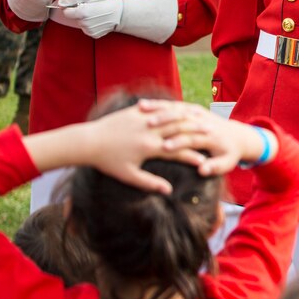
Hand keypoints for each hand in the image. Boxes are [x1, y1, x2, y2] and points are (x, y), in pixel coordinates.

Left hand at [25, 100, 206, 193]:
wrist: (87, 141)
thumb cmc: (107, 162)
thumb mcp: (129, 175)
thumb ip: (150, 182)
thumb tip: (168, 190)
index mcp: (149, 147)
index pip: (177, 150)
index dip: (193, 156)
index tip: (205, 161)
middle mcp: (149, 130)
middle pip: (179, 130)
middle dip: (197, 133)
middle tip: (211, 135)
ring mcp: (143, 118)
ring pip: (171, 116)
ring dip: (187, 119)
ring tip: (199, 121)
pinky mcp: (136, 111)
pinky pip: (157, 107)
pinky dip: (170, 109)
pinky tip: (180, 111)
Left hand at [50, 0, 122, 38]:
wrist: (120, 14)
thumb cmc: (106, 3)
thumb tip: (61, 2)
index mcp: (82, 13)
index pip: (66, 12)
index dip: (71, 7)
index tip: (79, 5)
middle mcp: (84, 23)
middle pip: (74, 18)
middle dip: (79, 13)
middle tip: (90, 8)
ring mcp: (89, 30)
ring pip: (80, 24)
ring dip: (85, 19)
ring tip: (95, 14)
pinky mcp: (94, 34)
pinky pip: (87, 29)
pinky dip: (90, 25)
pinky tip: (97, 20)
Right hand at [139, 99, 277, 176]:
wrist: (239, 137)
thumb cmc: (231, 153)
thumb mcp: (227, 162)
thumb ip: (215, 167)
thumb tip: (202, 170)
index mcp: (211, 136)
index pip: (192, 139)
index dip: (178, 143)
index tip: (162, 148)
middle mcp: (204, 121)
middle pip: (181, 121)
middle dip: (164, 123)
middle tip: (145, 126)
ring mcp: (198, 113)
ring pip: (175, 108)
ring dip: (158, 109)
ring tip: (140, 111)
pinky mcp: (193, 109)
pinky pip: (173, 104)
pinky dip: (159, 104)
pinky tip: (142, 105)